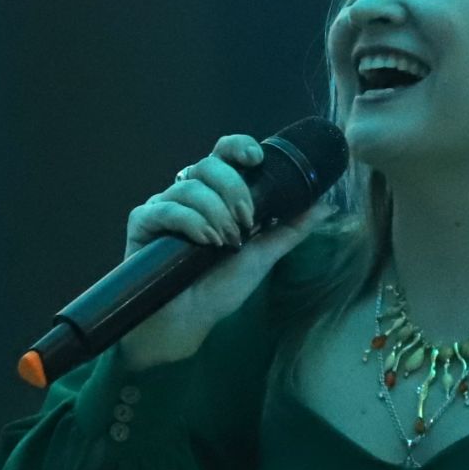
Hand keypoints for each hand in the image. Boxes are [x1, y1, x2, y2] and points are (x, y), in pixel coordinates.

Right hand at [117, 135, 332, 366]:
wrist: (190, 321)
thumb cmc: (220, 288)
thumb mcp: (262, 256)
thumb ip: (290, 229)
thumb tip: (326, 206)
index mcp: (215, 195)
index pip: (223, 154)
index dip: (238, 148)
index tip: (256, 160)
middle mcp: (188, 195)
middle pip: (208, 165)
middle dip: (233, 189)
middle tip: (246, 221)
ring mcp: (163, 207)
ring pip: (189, 186)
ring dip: (215, 211)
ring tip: (226, 241)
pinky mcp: (142, 224)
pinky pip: (164, 208)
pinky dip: (189, 221)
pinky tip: (204, 240)